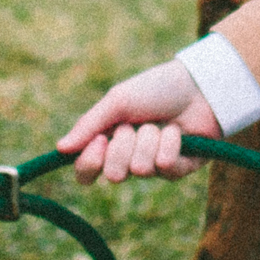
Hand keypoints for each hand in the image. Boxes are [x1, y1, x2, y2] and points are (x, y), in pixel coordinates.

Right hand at [56, 61, 224, 184]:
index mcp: (109, 143)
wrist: (198, 85)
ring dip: (150, 140)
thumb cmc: (155, 89)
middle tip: (135, 125)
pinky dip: (171, 144)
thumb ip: (89, 125)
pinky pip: (166, 168)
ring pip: (141, 169)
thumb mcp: (118, 101)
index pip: (86, 171)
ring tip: (161, 123)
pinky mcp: (179, 170)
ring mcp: (153, 166)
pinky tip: (179, 132)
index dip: (90, 163)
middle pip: (114, 174)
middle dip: (125, 146)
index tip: (101, 141)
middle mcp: (128, 159)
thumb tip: (60, 149)